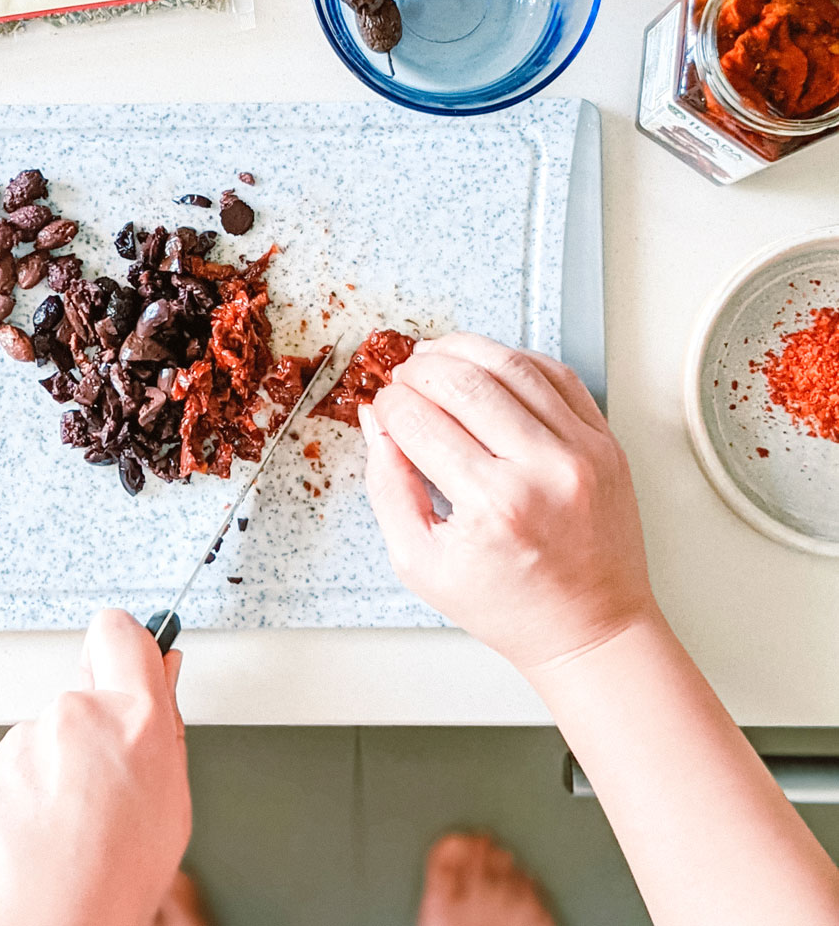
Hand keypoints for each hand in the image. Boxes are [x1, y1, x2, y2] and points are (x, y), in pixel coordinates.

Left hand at [0, 609, 189, 925]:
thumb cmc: (114, 878)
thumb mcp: (172, 797)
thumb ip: (164, 723)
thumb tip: (163, 671)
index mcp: (133, 717)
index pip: (120, 632)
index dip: (122, 646)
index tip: (126, 661)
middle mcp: (74, 716)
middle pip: (80, 701)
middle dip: (87, 735)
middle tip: (99, 792)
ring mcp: (21, 743)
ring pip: (39, 743)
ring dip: (49, 774)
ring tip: (66, 830)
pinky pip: (5, 777)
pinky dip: (16, 803)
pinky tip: (35, 840)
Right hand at [362, 334, 654, 674]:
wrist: (590, 629)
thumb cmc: (509, 606)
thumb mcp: (421, 564)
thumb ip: (387, 488)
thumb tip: (375, 423)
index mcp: (492, 505)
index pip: (419, 422)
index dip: (389, 406)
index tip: (382, 408)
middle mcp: (542, 469)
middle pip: (463, 382)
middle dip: (419, 370)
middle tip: (402, 378)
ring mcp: (581, 450)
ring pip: (511, 364)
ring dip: (463, 350)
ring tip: (436, 356)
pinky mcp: (604, 441)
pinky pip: (557, 374)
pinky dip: (515, 359)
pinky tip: (488, 365)